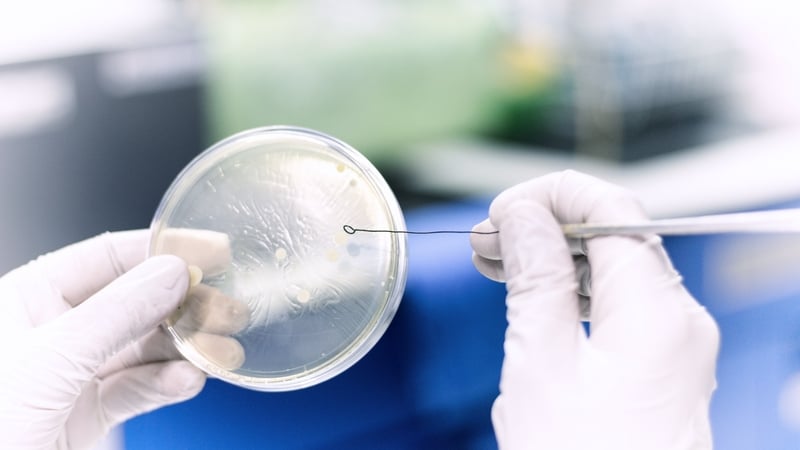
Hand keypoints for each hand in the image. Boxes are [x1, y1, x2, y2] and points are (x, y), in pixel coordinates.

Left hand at [0, 230, 246, 449]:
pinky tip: (189, 380)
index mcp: (28, 297)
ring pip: (144, 348)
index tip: (215, 251)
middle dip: (184, 306)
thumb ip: (116, 314)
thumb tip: (173, 271)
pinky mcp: (88, 414)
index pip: (107, 256)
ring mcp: (73, 373)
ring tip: (219, 351)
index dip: (163, 250)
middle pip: (136, 301)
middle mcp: (54, 330)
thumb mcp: (51, 361)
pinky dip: (168, 384)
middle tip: (228, 309)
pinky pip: (139, 389)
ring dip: (186, 349)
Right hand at [470, 170, 719, 449]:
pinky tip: (533, 303)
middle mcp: (679, 319)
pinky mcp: (659, 368)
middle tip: (486, 242)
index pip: (613, 206)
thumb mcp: (542, 366)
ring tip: (498, 266)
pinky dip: (573, 295)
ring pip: (613, 270)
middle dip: (547, 225)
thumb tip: (523, 214)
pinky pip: (617, 307)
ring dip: (555, 259)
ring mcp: (673, 345)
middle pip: (614, 235)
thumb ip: (536, 279)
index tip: (501, 211)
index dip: (553, 194)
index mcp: (659, 310)